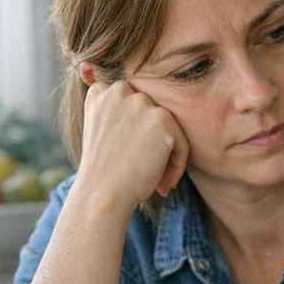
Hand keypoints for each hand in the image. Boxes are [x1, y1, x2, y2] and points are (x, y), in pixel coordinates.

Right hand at [73, 76, 189, 214]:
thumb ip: (120, 115)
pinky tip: (163, 185)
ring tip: (156, 181)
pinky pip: (182, 144)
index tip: (130, 158)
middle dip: (153, 143)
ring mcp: (141, 103)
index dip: (136, 135)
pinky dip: (177, 166)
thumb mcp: (103, 132)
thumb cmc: (103, 171)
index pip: (133, 107)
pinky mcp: (161, 119)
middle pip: (153, 116)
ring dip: (167, 155)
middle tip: (143, 171)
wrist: (101, 192)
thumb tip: (139, 110)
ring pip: (169, 129)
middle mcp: (119, 90)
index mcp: (101, 92)